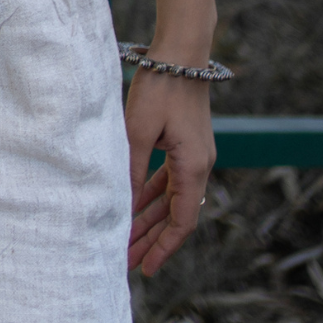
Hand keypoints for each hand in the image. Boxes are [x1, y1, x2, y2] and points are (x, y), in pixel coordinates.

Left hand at [125, 70, 216, 277]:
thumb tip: (122, 208)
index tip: (146, 269)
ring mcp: (193, 156)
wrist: (180, 54)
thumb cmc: (160, 89)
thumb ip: (131, 171)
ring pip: (170, 199)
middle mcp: (199, 166)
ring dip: (149, 219)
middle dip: (151, 240)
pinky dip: (151, 196)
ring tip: (127, 242)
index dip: (164, 248)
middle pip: (176, 215)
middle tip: (126, 263)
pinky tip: (133, 207)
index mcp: (194, 167)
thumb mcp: (138, 133)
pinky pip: (168, 180)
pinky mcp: (184, 145)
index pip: (183, 221)